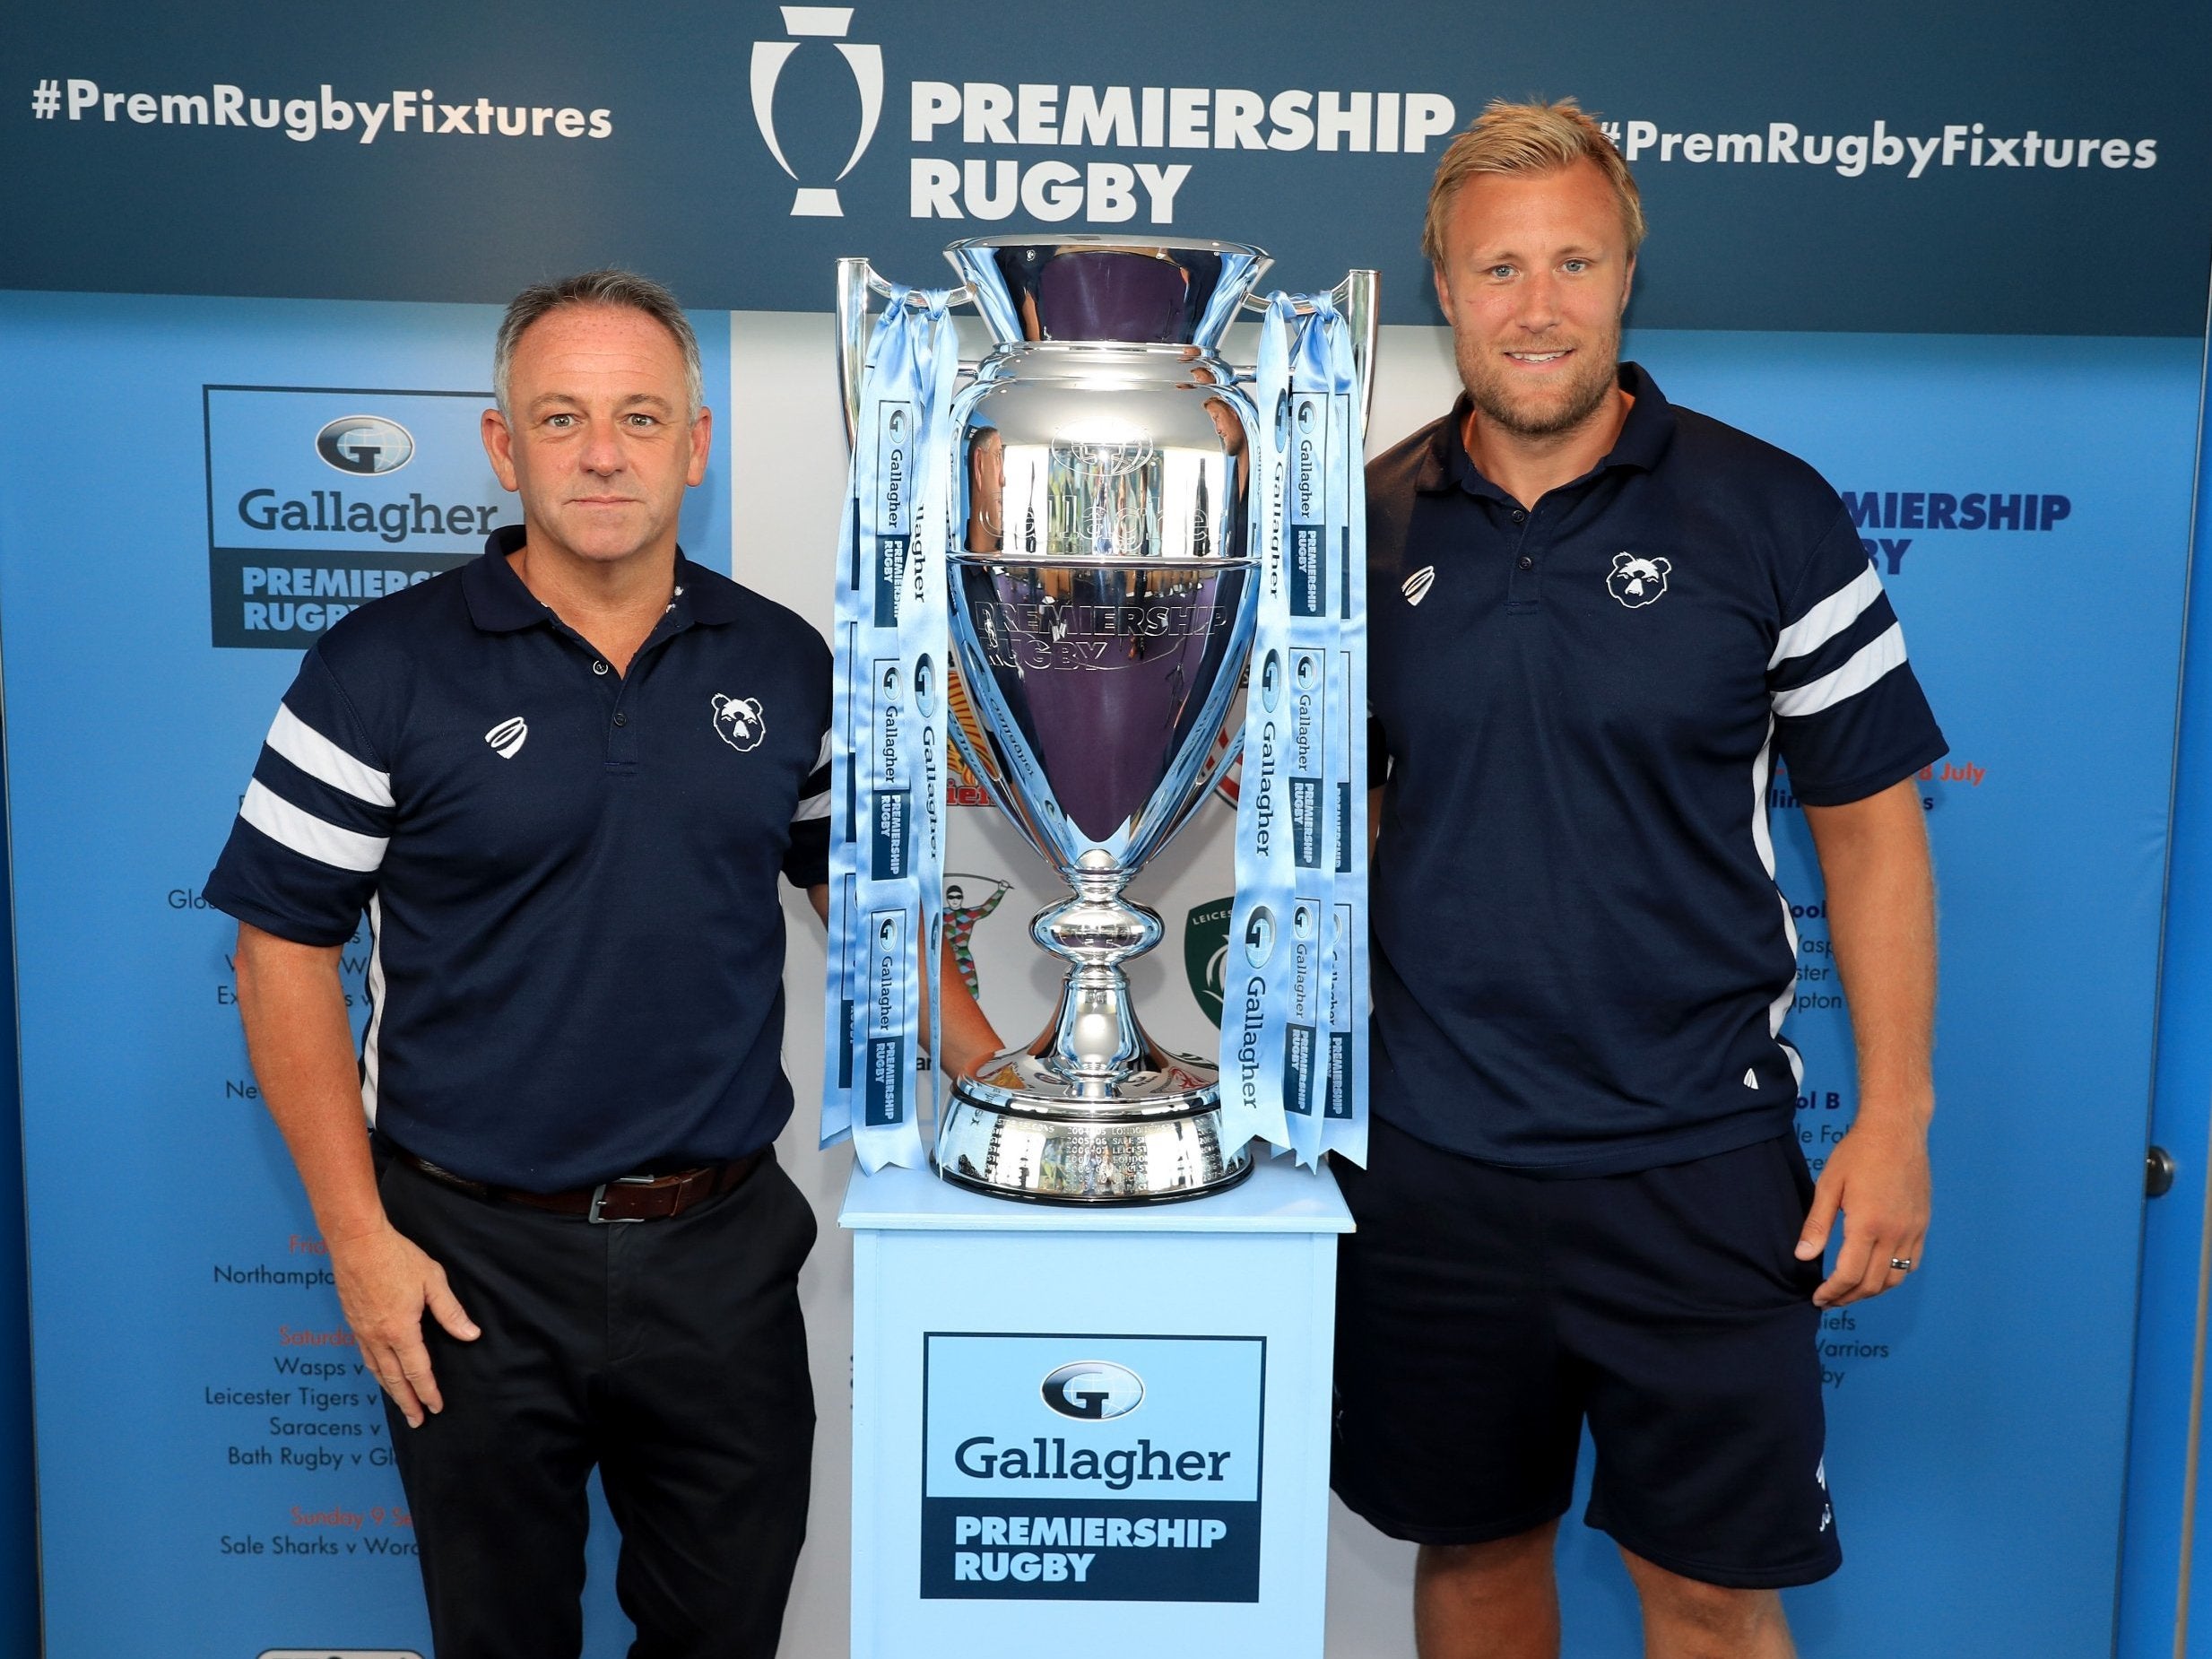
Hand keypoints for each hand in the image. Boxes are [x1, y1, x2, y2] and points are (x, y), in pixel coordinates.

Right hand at [330, 1223, 479, 1426]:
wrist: (357, 1242)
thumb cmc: (397, 1257)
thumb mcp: (432, 1281)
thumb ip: (450, 1311)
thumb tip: (470, 1335)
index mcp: (400, 1331)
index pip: (417, 1371)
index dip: (428, 1391)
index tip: (435, 1407)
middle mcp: (378, 1337)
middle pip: (393, 1379)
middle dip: (407, 1402)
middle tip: (417, 1421)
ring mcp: (361, 1331)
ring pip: (376, 1370)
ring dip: (389, 1390)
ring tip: (400, 1404)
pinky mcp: (352, 1322)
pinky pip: (365, 1356)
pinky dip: (375, 1371)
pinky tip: (379, 1373)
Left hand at [1794, 1116, 1930, 1306]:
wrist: (1897, 1130)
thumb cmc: (1858, 1153)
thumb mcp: (1829, 1185)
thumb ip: (1817, 1224)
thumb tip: (1803, 1256)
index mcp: (1868, 1224)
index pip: (1850, 1275)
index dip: (1832, 1292)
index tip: (1818, 1299)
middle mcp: (1895, 1233)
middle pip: (1873, 1283)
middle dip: (1848, 1297)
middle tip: (1828, 1300)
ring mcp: (1913, 1231)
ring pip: (1895, 1278)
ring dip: (1871, 1291)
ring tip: (1849, 1291)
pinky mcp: (1922, 1225)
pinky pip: (1911, 1263)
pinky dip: (1892, 1276)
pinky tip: (1875, 1273)